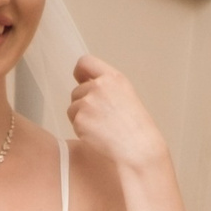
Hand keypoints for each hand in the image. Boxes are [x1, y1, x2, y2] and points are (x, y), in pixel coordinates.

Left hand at [66, 54, 167, 173]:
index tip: (81, 80)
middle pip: (77, 91)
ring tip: (102, 128)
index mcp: (113, 78)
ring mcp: (88, 102)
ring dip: (81, 118)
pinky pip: (73, 122)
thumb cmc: (136, 128)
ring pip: (73, 107)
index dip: (80, 73)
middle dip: (83, 104)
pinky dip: (81, 130)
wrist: (138, 149)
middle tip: (101, 119)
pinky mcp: (80, 119)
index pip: (85, 62)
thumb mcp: (125, 95)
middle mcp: (99, 86)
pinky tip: (98, 135)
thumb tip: (84, 81)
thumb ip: (106, 86)